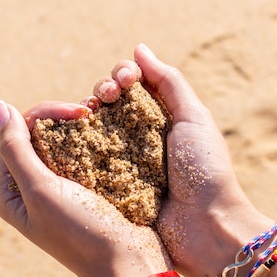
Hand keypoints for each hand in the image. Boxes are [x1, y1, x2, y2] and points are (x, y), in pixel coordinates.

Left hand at [0, 100, 171, 276]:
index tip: (76, 112)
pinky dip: (94, 144)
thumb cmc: (80, 231)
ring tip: (101, 122)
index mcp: (11, 193)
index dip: (42, 115)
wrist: (128, 264)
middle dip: (61, 120)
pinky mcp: (86, 191)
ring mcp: (60, 191)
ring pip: (62, 143)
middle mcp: (31, 191)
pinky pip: (83, 156)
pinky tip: (110, 138)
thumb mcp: (40, 190)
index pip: (15, 136)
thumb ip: (15, 149)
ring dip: (80, 129)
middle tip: (90, 112)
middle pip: (37, 137)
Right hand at [88, 44, 274, 276]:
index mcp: (160, 120)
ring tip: (88, 111)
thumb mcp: (194, 118)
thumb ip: (168, 81)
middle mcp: (138, 138)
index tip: (123, 80)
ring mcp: (122, 163)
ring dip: (86, 112)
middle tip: (105, 96)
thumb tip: (139, 49)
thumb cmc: (205, 170)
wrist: (206, 227)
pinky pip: (86, 160)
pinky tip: (71, 134)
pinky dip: (76, 144)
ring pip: (93, 128)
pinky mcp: (109, 186)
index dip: (122, 76)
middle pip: (108, 104)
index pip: (132, 87)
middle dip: (102, 90)